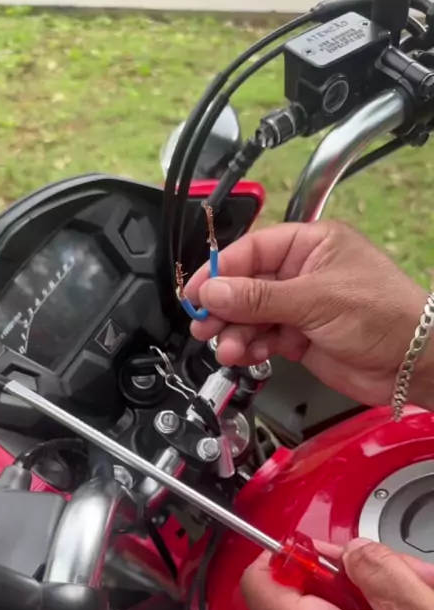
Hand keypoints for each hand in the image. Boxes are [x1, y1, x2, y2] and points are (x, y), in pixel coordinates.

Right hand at [185, 221, 433, 408]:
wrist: (412, 363)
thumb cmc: (383, 315)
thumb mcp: (316, 299)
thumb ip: (260, 297)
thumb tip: (214, 291)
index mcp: (312, 245)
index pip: (254, 250)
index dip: (221, 270)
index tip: (196, 290)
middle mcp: (303, 273)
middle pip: (247, 285)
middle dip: (224, 306)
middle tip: (202, 323)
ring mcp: (301, 307)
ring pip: (252, 316)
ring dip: (234, 333)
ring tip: (226, 348)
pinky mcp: (301, 338)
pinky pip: (264, 339)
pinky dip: (250, 348)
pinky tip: (244, 354)